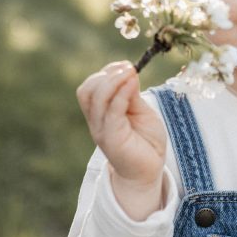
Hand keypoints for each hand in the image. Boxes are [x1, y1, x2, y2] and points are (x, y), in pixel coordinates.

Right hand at [76, 61, 166, 218]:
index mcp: (100, 113)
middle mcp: (96, 121)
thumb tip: (129, 72)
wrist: (149, 170)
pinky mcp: (112, 139)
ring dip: (113, 80)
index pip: (90, 87)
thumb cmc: (146, 141)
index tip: (126, 66)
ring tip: (130, 74)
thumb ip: (132, 94)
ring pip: (95, 98)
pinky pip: (111, 111)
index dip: (105, 72)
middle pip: (87, 91)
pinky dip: (121, 94)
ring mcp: (102, 130)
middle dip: (106, 75)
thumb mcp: (141, 111)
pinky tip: (133, 86)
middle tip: (128, 69)